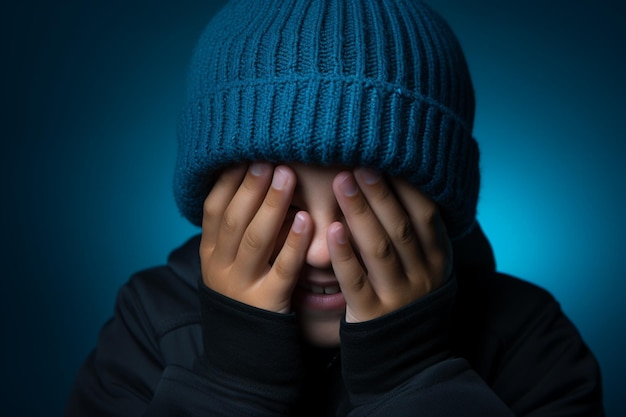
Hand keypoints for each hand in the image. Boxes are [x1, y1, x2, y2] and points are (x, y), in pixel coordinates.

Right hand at [199, 163, 312, 312]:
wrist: (241, 351)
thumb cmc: (243, 292)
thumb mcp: (228, 262)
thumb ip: (236, 229)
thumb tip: (254, 178)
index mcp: (210, 253)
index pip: (213, 210)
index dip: (228, 182)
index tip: (246, 155)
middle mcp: (220, 267)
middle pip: (234, 219)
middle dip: (251, 186)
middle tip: (270, 158)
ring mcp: (242, 286)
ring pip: (255, 240)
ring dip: (271, 205)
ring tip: (287, 177)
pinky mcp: (267, 304)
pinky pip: (282, 270)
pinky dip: (293, 244)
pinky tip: (307, 220)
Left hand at [328, 168, 451, 322]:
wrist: (409, 357)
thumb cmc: (410, 298)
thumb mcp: (427, 267)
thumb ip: (418, 233)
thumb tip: (402, 182)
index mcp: (437, 259)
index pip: (426, 215)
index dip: (406, 187)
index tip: (384, 160)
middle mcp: (422, 275)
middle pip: (401, 227)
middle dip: (378, 193)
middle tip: (356, 163)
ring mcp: (398, 295)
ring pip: (380, 249)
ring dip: (360, 213)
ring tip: (342, 182)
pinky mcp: (372, 314)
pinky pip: (356, 281)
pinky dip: (345, 253)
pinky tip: (332, 229)